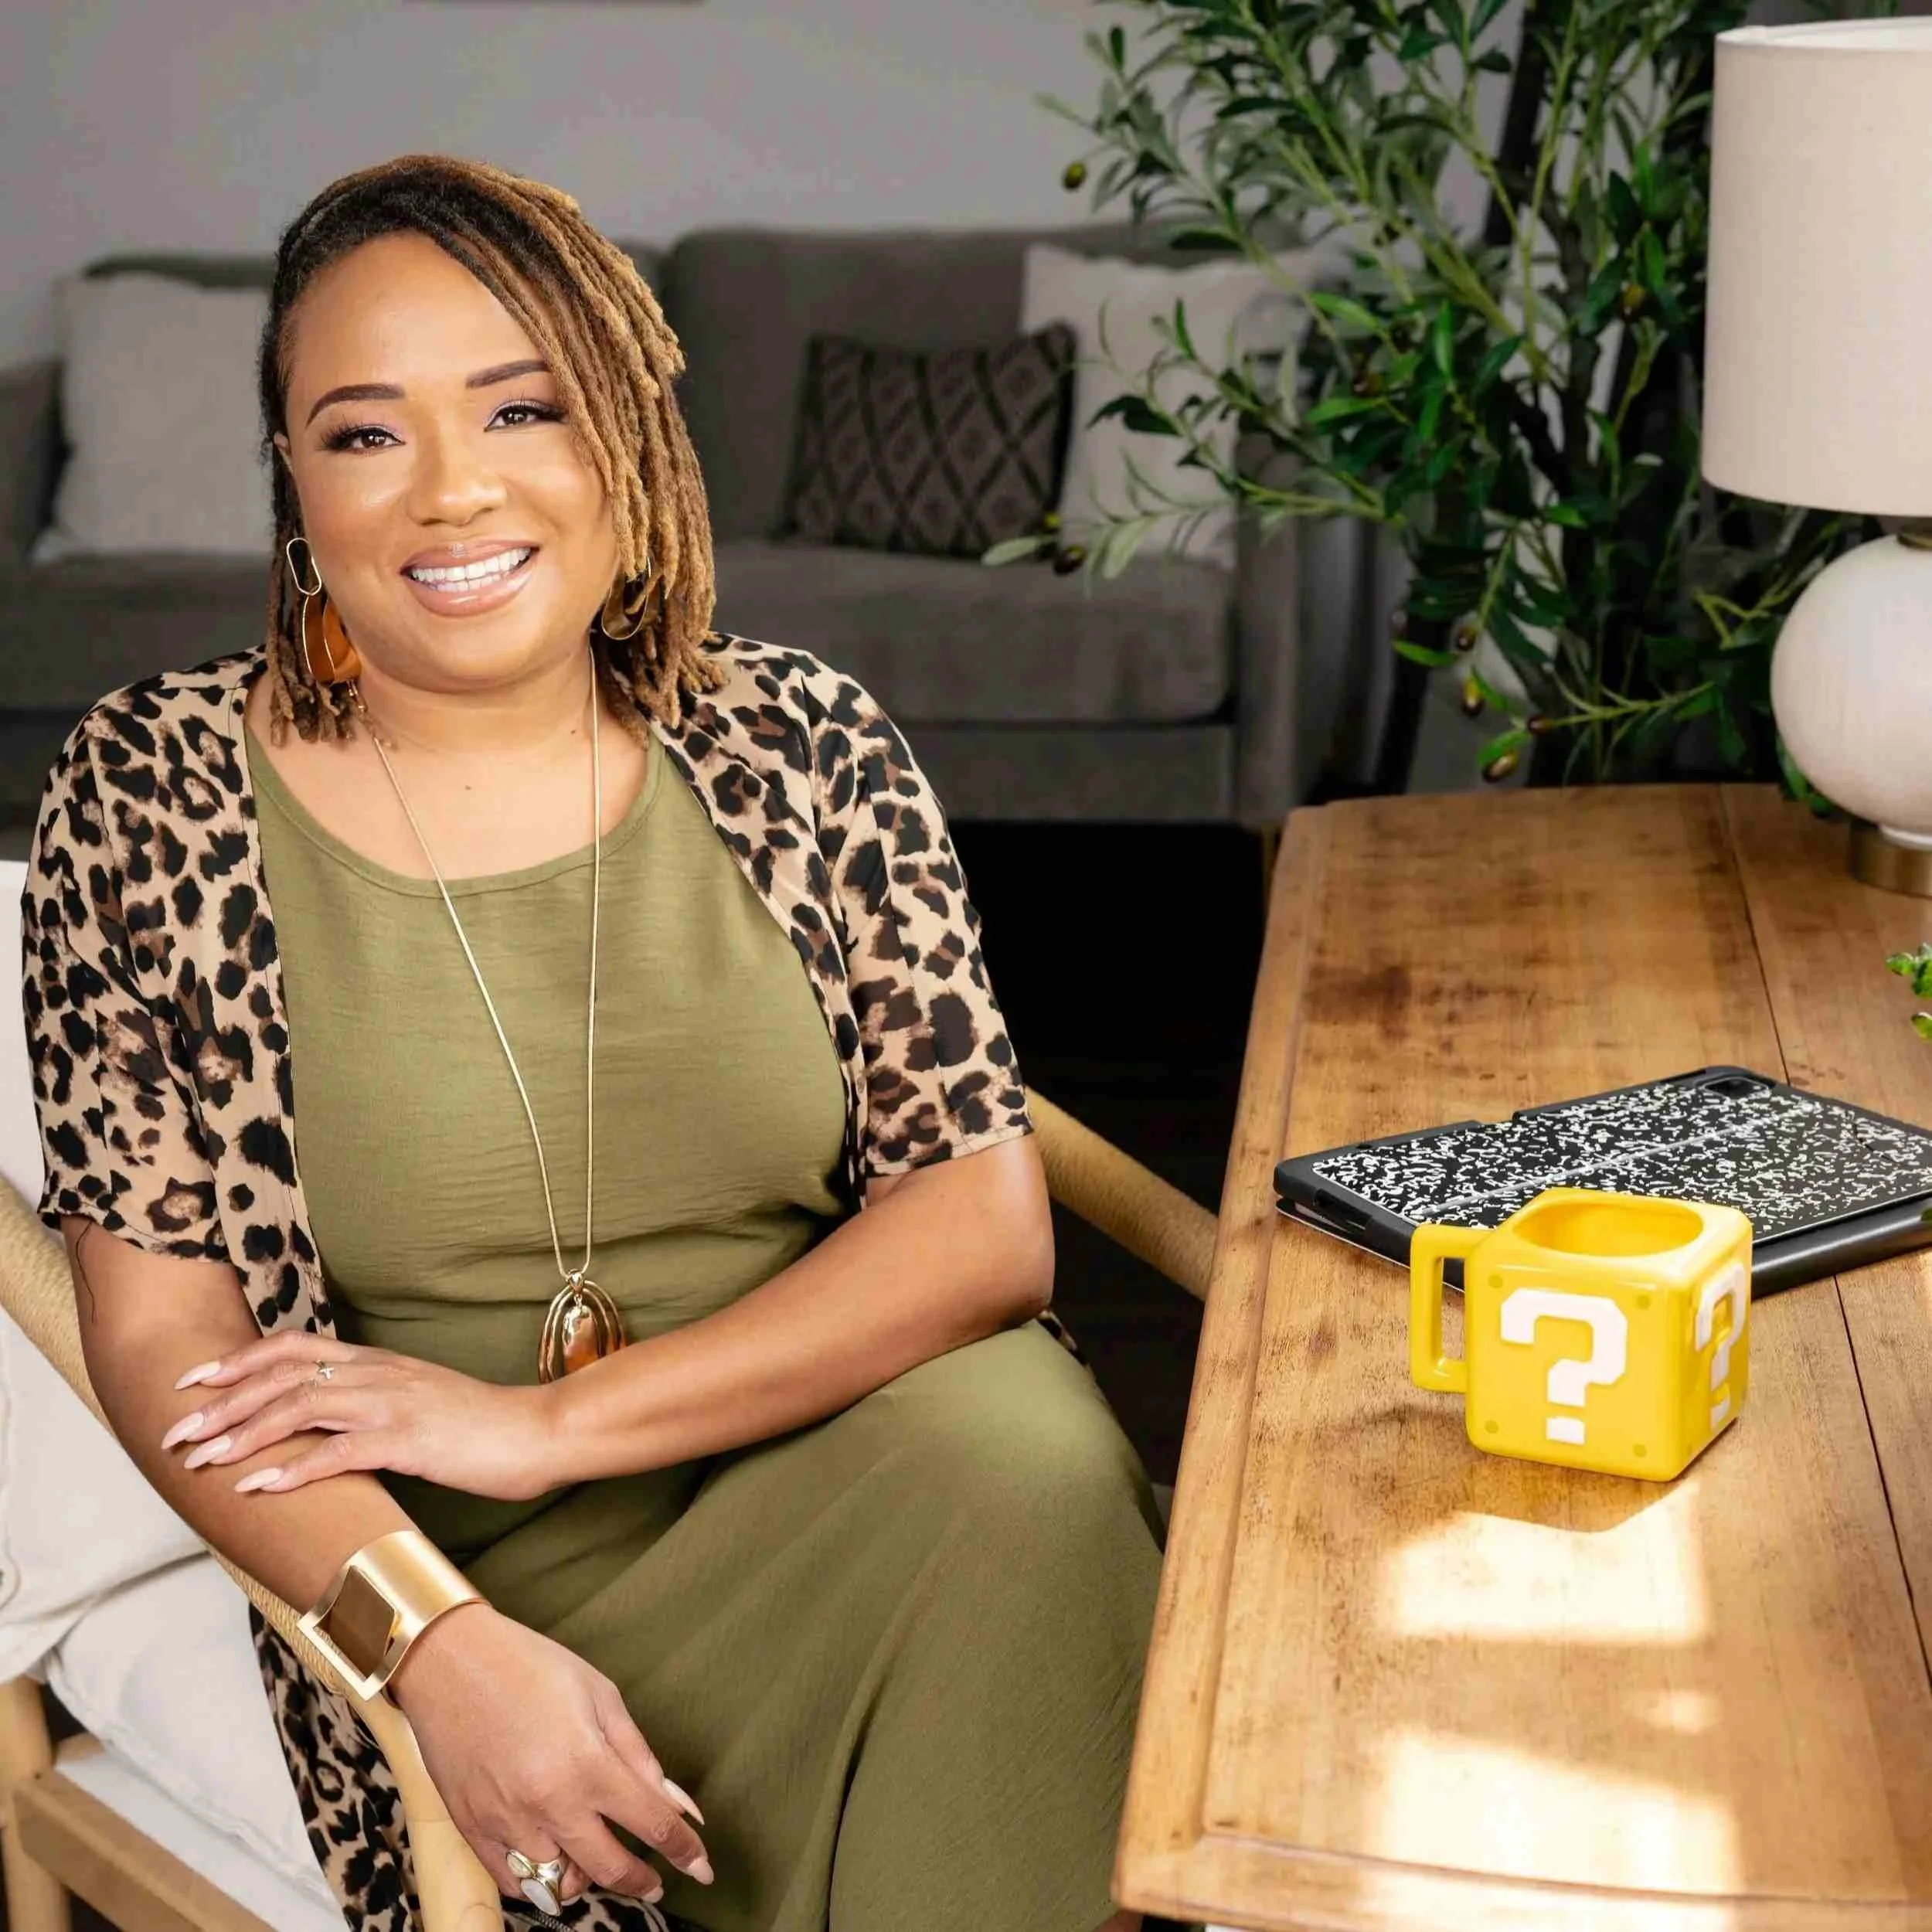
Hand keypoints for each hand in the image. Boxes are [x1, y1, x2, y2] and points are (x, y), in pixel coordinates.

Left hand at [160, 1336, 560, 1500]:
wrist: (539, 1432)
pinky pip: (340, 1450)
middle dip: (222, 1403)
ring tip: (203, 1460)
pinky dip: (295, 1467)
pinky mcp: (410, 1440)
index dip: (238, 1362)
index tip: (193, 1382)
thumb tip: (329, 1429)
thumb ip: (376, 1405)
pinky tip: (262, 1485)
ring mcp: (394, 1404)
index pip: (293, 1348)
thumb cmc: (483, 1427)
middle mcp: (378, 1374)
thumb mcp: (421, 1402)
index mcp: (379, 1363)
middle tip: (176, 1433)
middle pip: (283, 1375)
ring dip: (245, 1433)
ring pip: (302, 1406)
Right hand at [390, 1603, 712, 1910]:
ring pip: (561, 1886)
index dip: (686, 1850)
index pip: (653, 1825)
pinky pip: (515, 1884)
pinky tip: (554, 1861)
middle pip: (610, 1869)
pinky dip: (540, 1883)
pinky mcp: (473, 1830)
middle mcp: (549, 1803)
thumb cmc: (529, 1666)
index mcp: (587, 1764)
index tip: (702, 1867)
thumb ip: (640, 1755)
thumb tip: (678, 1802)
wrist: (449, 1660)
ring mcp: (507, 1823)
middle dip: (642, 1881)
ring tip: (598, 1857)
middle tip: (656, 1881)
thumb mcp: (599, 1694)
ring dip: (588, 1878)